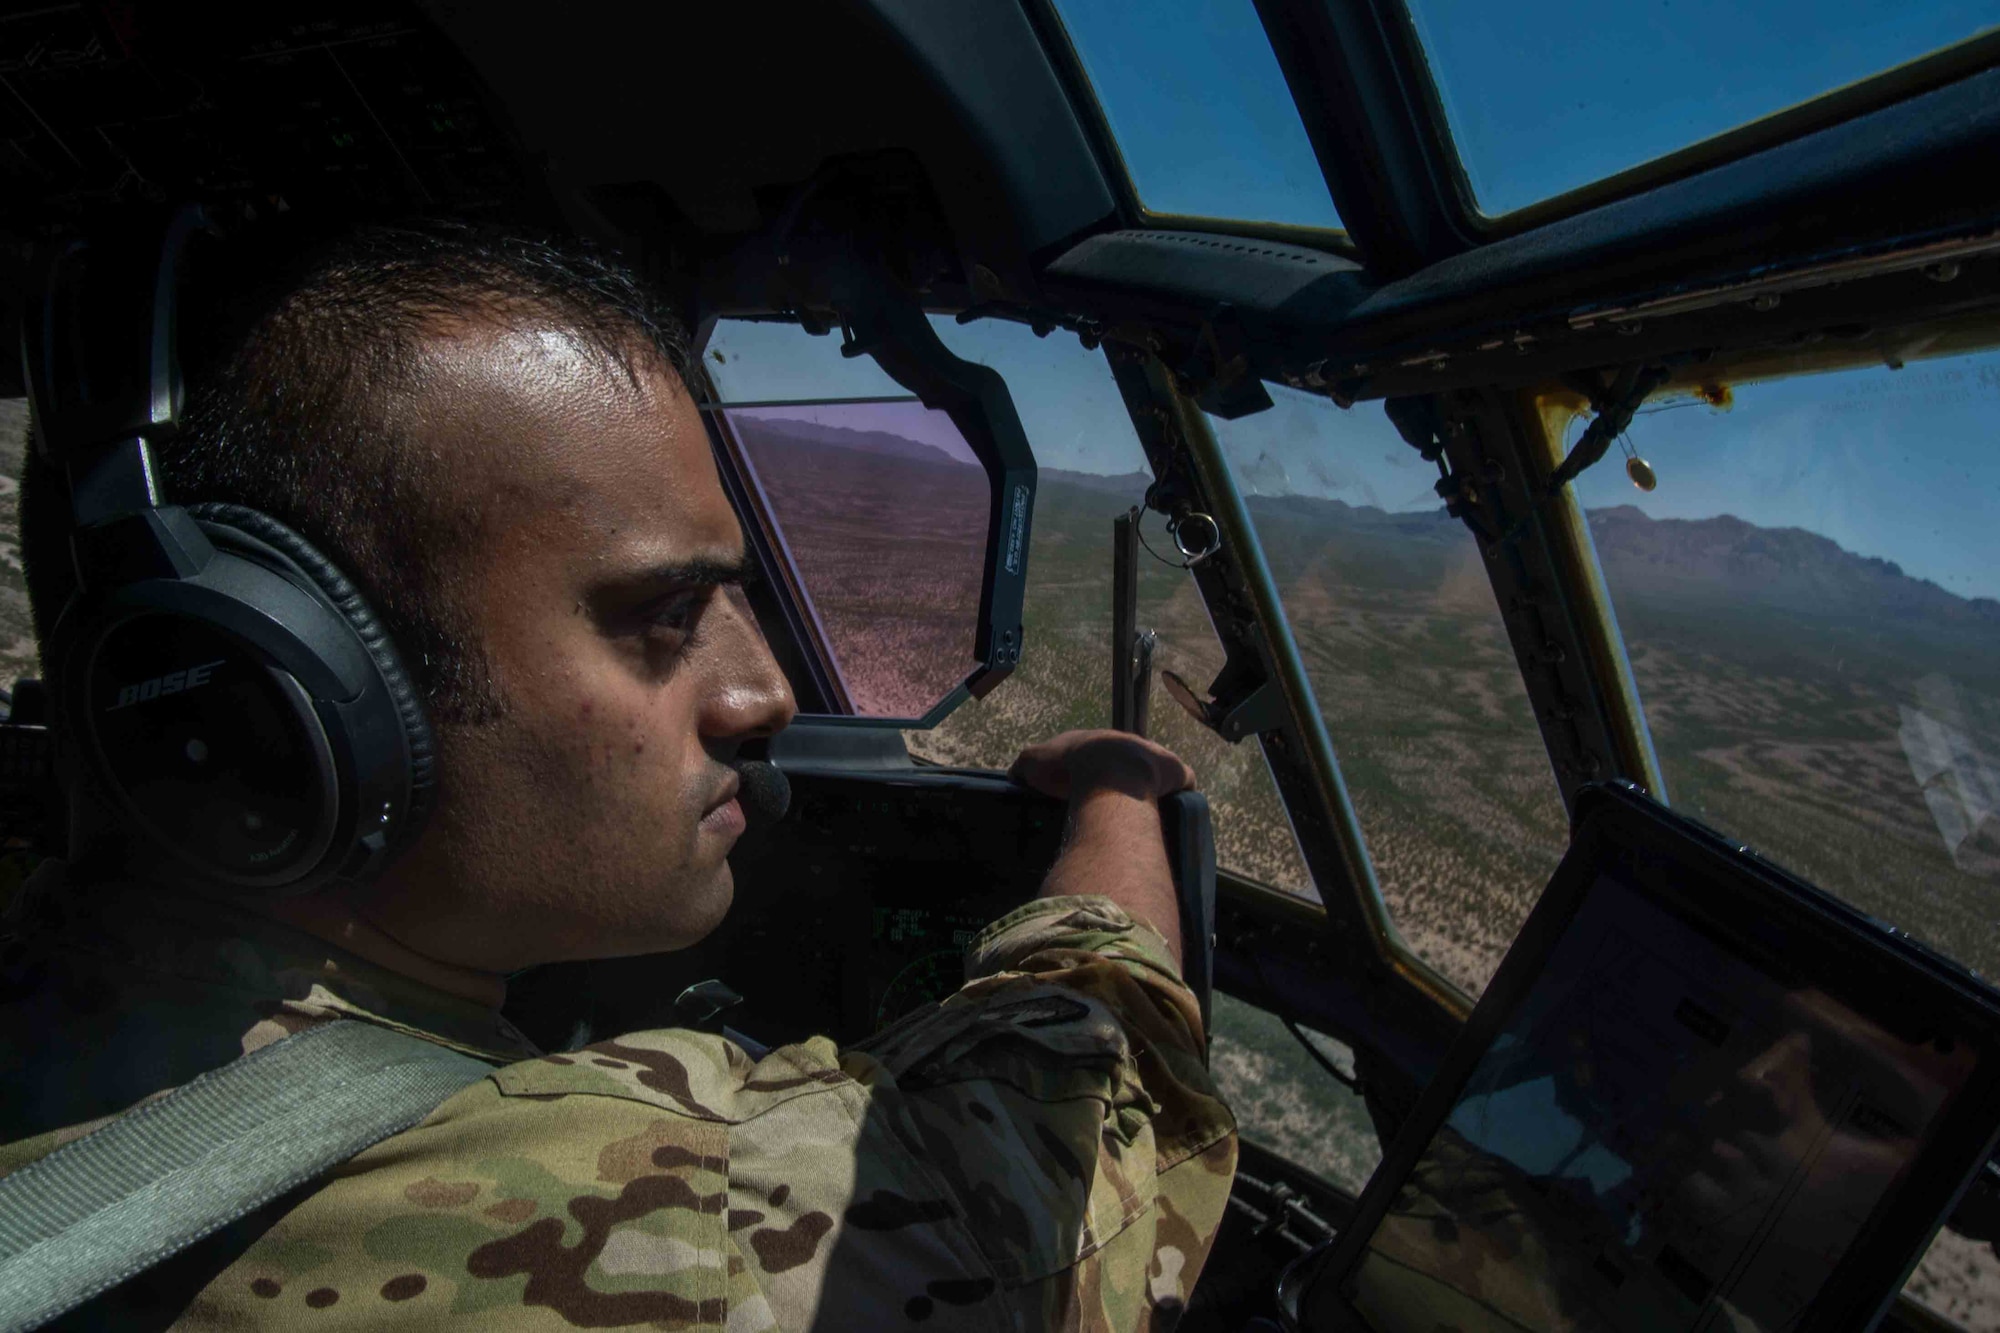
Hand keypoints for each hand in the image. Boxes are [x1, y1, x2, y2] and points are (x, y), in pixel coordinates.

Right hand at [1009, 730, 1195, 803]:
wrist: (1111, 772)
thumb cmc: (1072, 766)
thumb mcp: (1035, 761)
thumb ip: (1025, 765)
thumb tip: (1017, 774)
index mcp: (1100, 740)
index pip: (1095, 753)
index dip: (1089, 770)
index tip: (1083, 790)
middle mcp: (1131, 743)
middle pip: (1127, 762)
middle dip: (1121, 779)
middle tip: (1111, 805)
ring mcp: (1157, 759)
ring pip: (1156, 772)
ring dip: (1151, 786)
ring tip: (1140, 813)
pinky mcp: (1178, 775)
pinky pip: (1183, 783)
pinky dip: (1179, 795)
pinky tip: (1171, 812)